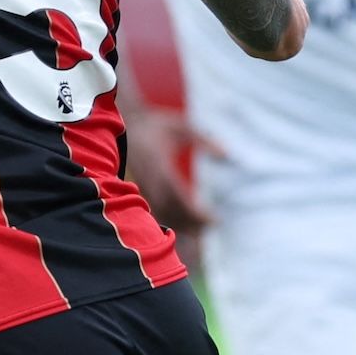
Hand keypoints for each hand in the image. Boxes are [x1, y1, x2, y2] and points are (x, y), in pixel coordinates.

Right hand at [127, 107, 219, 233]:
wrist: (127, 122)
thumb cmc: (157, 124)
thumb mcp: (182, 127)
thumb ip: (204, 140)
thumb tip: (228, 155)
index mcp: (160, 165)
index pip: (178, 195)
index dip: (194, 211)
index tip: (212, 220)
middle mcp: (150, 179)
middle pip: (170, 209)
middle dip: (189, 222)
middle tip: (210, 228)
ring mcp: (144, 184)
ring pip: (161, 211)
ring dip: (179, 224)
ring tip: (200, 231)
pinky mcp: (142, 186)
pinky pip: (155, 208)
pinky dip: (169, 218)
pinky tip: (182, 224)